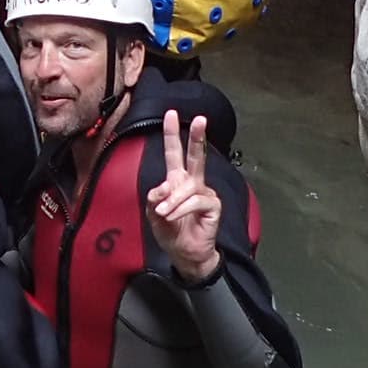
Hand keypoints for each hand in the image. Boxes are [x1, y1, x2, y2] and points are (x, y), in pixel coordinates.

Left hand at [145, 108, 222, 282]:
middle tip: (200, 119)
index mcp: (177, 180)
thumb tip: (162, 188)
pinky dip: (181, 209)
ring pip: (187, 187)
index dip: (171, 134)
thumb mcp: (154, 214)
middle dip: (197, 137)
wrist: (184, 254)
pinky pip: (194, 201)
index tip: (171, 114)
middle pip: (195, 156)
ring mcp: (204, 192)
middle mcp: (192, 182)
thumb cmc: (171, 232)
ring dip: (172, 201)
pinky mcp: (213, 205)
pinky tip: (174, 217)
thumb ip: (155, 198)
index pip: (173, 153)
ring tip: (164, 213)